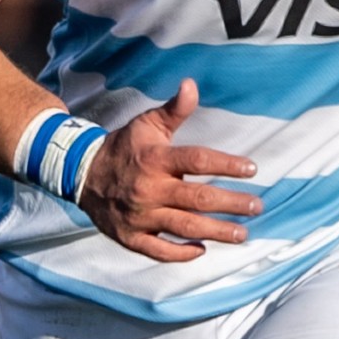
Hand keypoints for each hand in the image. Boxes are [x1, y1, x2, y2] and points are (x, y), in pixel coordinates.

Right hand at [78, 80, 262, 263]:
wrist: (81, 174)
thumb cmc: (124, 147)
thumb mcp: (147, 124)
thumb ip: (174, 109)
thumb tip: (191, 84)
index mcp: (155, 159)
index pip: (197, 160)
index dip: (226, 164)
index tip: (251, 169)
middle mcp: (148, 189)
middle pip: (197, 198)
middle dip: (231, 204)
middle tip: (256, 207)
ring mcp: (139, 216)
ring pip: (184, 227)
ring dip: (216, 232)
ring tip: (241, 233)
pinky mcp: (130, 236)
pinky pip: (158, 250)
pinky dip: (181, 254)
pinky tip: (202, 249)